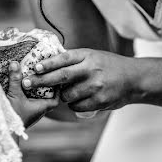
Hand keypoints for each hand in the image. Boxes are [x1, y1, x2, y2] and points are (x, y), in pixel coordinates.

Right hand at [5, 61, 59, 127]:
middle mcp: (38, 110)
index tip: (55, 77)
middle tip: (43, 74)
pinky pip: (28, 101)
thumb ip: (15, 79)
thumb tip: (15, 63)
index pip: (56, 98)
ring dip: (35, 90)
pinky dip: (26, 93)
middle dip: (46, 86)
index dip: (58, 88)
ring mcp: (30, 112)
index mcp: (42, 107)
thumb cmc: (12, 116)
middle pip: (47, 97)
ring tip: (32, 77)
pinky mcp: (22, 112)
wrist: (2, 130)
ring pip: (37, 99)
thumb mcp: (14, 95)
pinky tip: (21, 86)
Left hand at [24, 49, 138, 112]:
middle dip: (41, 81)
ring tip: (65, 93)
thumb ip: (74, 60)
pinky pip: (77, 106)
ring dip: (61, 96)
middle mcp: (91, 69)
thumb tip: (47, 63)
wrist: (134, 79)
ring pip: (67, 94)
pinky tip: (78, 100)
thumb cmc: (109, 66)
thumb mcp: (93, 56)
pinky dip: (73, 104)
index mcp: (87, 56)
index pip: (63, 58)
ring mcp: (95, 86)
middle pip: (60, 77)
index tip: (34, 68)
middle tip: (26, 83)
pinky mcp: (99, 100)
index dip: (47, 64)